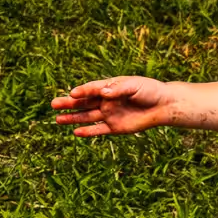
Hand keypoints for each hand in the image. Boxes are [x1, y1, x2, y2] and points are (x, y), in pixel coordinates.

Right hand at [51, 76, 175, 135]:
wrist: (163, 106)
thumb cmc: (150, 91)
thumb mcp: (135, 86)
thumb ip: (119, 89)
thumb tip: (104, 93)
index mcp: (109, 87)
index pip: (91, 89)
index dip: (82, 91)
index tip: (72, 93)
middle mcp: (106, 100)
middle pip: (84, 102)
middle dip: (69, 104)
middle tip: (53, 104)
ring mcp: (109, 114)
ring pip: (87, 116)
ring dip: (73, 118)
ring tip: (57, 119)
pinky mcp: (115, 127)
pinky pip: (98, 130)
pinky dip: (87, 131)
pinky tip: (75, 132)